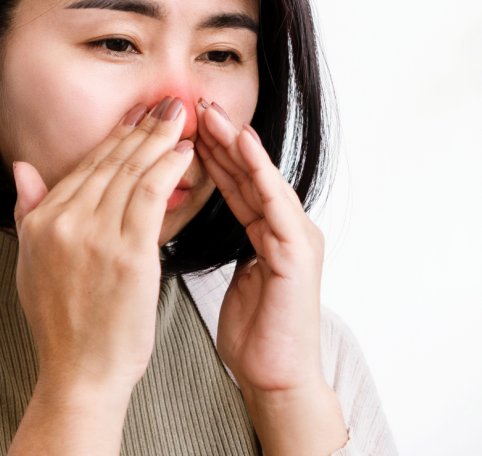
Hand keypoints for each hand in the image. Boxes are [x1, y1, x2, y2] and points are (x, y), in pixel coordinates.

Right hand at [7, 98, 193, 455]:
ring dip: (160, 139)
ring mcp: (93, 236)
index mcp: (40, 221)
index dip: (116, 137)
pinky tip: (186, 152)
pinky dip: (169, 167)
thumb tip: (23, 170)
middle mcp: (63, 222)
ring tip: (182, 117)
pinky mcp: (126, 253)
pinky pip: (149, 194)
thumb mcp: (30, 263)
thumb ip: (28, 212)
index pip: (84, 166)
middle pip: (109, 162)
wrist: (81, 371)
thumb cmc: (65, 324)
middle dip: (142, 128)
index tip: (138, 116)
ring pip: (131, 171)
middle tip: (167, 104)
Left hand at [196, 100, 346, 455]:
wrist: (277, 377)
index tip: (182, 126)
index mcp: (269, 233)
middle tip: (194, 104)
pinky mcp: (300, 251)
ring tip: (215, 114)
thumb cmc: (254, 335)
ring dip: (239, 144)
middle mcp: (287, 227)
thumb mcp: (230, 277)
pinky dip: (260, 172)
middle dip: (222, 138)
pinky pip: (277, 202)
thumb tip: (187, 224)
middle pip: (250, 173)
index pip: (235, 182)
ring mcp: (298, 236)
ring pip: (264, 179)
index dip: (210, 152)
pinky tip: (243, 146)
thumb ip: (224, 246)